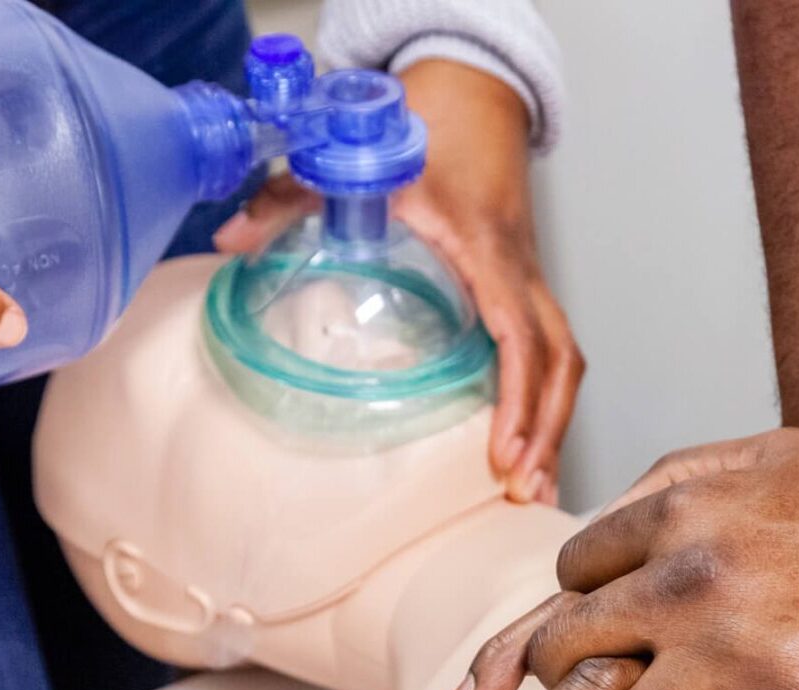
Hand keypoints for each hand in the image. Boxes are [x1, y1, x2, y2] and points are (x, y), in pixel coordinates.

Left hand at [215, 59, 581, 503]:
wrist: (472, 90)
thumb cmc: (427, 123)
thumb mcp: (355, 155)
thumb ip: (292, 193)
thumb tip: (233, 240)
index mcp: (488, 247)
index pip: (521, 334)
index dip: (518, 397)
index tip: (503, 452)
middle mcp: (521, 269)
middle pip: (562, 361)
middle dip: (549, 429)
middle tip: (525, 490)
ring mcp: (528, 278)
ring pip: (566, 360)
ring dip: (554, 424)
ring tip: (533, 487)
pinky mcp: (523, 284)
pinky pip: (552, 350)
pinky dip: (546, 401)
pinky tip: (528, 443)